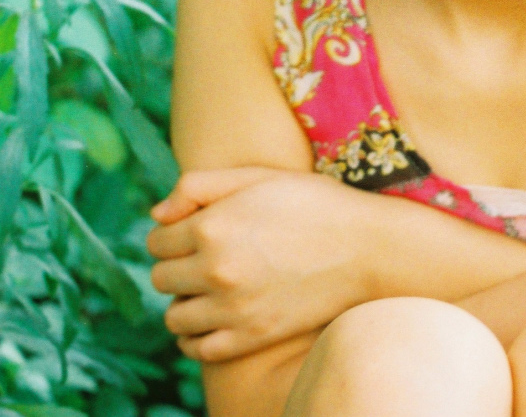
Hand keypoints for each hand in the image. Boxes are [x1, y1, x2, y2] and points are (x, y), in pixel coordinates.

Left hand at [145, 166, 377, 361]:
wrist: (369, 247)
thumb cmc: (315, 203)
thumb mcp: (258, 176)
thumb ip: (198, 185)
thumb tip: (157, 216)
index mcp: (212, 226)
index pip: (156, 240)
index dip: (172, 234)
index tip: (193, 232)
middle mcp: (215, 270)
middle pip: (160, 278)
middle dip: (176, 266)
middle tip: (204, 258)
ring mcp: (234, 308)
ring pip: (174, 317)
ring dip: (184, 302)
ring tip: (210, 289)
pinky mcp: (252, 336)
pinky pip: (198, 349)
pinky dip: (195, 338)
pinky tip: (212, 319)